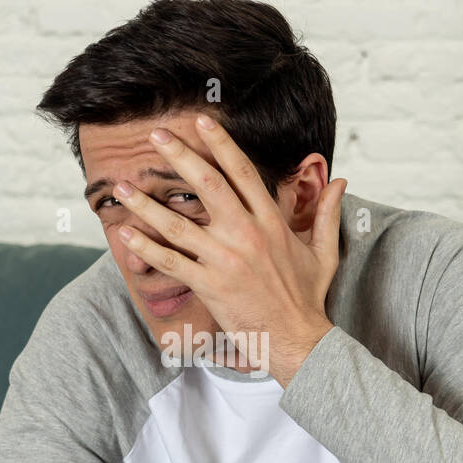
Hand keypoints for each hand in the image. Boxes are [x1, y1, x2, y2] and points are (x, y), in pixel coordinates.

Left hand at [112, 113, 346, 387]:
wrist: (298, 339)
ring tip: (123, 187)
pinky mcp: (210, 286)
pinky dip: (146, 249)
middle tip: (156, 136)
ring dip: (146, 204)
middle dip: (180, 156)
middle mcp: (247, 234)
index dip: (221, 144)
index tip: (202, 122)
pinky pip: (171, 262)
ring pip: (179, 225)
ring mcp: (225, 260)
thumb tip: (340, 182)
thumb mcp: (324, 252)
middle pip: (208, 185)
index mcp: (271, 222)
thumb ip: (328, 214)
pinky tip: (125, 235)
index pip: (243, 172)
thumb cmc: (308, 298)